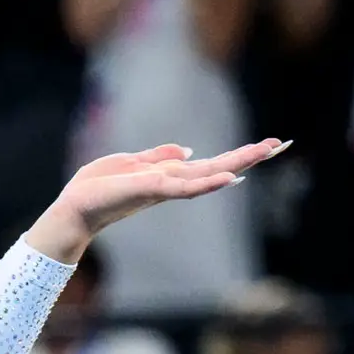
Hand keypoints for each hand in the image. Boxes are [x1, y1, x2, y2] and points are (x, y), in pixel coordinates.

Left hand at [27, 139, 285, 261]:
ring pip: (208, 175)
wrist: (73, 208)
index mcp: (168, 176)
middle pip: (217, 168)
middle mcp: (172, 184)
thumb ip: (158, 156)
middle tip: (281, 144)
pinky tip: (229, 178)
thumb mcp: (130, 163)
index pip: (209, 164)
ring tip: (266, 152)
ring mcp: (164, 189)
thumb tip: (187, 150)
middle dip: (248, 156)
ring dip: (238, 164)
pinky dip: (208, 183)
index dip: (236, 155)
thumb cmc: (96, 188)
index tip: (266, 145)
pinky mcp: (152, 191)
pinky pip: (186, 187)